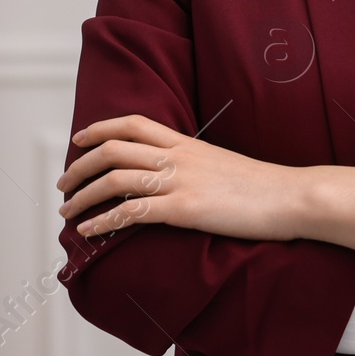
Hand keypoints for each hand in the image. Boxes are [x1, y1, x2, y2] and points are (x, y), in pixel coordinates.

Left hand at [56, 114, 300, 240]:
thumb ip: (192, 163)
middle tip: (64, 185)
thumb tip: (170, 173)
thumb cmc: (260, 186)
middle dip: (79, 166)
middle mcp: (177, 156)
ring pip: (115, 178)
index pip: (132, 123)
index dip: (99, 128)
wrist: (290, 196)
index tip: (78, 140)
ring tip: (67, 212)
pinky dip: (103, 221)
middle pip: (113, 148)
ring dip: (83, 196)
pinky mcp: (185, 209)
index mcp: (186, 142)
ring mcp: (180, 181)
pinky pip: (131, 211)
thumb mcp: (220, 163)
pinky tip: (89, 232)